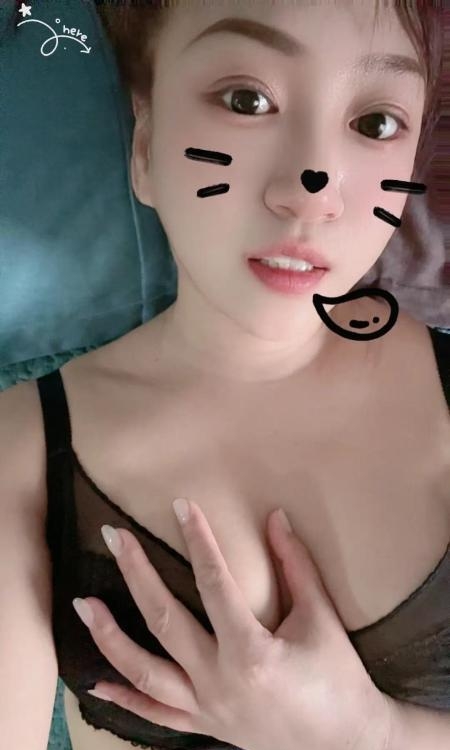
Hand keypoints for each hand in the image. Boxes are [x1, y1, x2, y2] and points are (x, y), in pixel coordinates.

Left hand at [73, 499, 391, 749]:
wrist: (348, 745)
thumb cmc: (339, 679)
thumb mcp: (321, 619)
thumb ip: (297, 565)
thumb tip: (276, 517)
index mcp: (251, 652)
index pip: (214, 582)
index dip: (198, 539)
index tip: (181, 505)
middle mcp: (218, 681)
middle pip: (164, 619)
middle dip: (135, 574)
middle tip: (113, 536)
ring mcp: (206, 708)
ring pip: (145, 671)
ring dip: (110, 636)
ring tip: (83, 604)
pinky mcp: (204, 725)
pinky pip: (156, 714)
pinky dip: (124, 697)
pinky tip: (95, 681)